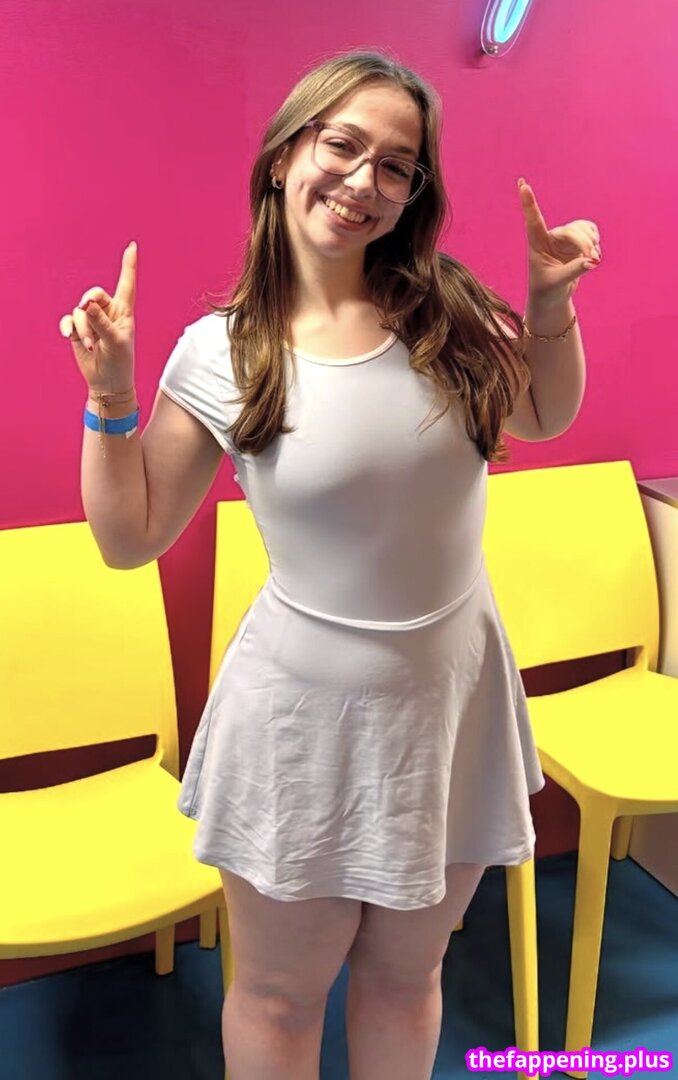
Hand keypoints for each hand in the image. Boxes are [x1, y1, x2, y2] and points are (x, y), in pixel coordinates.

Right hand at [59, 241, 136, 392]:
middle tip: (89, 317)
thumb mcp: (115, 342)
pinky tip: (69, 336)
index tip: (132, 246)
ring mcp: (92, 321)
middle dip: (89, 306)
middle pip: (94, 294)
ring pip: (80, 311)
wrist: (107, 383)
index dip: (129, 265)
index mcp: (124, 311)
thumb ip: (102, 322)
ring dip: (83, 329)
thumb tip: (86, 305)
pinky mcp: (78, 330)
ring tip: (90, 346)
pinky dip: (68, 327)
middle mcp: (108, 312)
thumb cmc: (119, 363)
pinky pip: (68, 319)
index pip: (127, 284)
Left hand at [517, 178, 600, 305]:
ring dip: (592, 242)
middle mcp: (550, 237)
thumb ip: (575, 270)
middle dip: (584, 243)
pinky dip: (596, 243)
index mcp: (537, 244)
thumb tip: (593, 260)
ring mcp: (564, 238)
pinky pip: (591, 233)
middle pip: (572, 230)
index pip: (532, 220)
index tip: (522, 184)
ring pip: (584, 228)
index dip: (528, 202)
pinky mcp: (577, 242)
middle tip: (591, 260)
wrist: (552, 297)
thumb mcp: (558, 282)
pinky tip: (594, 256)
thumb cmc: (547, 290)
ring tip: (593, 259)